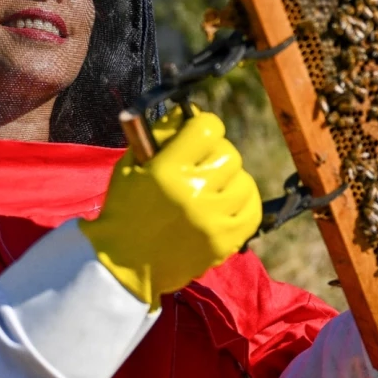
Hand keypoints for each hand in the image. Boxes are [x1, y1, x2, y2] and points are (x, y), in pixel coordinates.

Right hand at [80, 109, 261, 302]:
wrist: (124, 265)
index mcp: (166, 171)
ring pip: (244, 181)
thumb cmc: (124, 210)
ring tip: (214, 186)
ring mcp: (212, 220)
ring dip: (230, 179)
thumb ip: (159, 137)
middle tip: (202, 164)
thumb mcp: (130, 167)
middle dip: (215, 153)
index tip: (197, 133)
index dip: (203, 125)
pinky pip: (253, 211)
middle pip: (229, 154)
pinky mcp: (225, 242)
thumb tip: (188, 113)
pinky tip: (229, 202)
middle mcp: (193, 193)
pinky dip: (243, 202)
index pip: (207, 128)